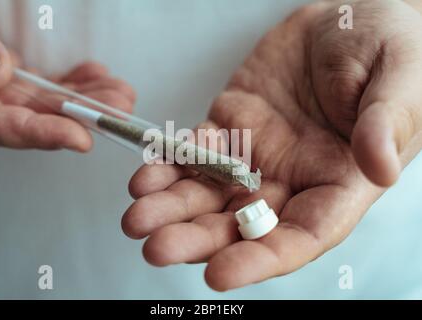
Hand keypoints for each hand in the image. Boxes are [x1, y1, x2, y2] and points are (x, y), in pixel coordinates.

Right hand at [0, 8, 134, 150]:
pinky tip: (98, 73)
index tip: (82, 139)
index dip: (49, 135)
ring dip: (92, 99)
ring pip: (56, 103)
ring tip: (122, 92)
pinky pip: (54, 87)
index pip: (11, 130)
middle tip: (120, 110)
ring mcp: (9, 96)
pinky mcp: (21, 82)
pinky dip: (78, 81)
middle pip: (46, 120)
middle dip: (88, 117)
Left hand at [122, 0, 421, 290]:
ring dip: (172, 207)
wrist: (348, 14)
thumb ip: (386, 123)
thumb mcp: (400, 79)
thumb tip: (378, 167)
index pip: (302, 235)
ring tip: (136, 217)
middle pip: (242, 223)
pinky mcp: (231, 125)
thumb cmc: (389, 46)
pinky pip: (196, 150)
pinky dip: (169, 164)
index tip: (219, 274)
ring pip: (210, 192)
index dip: (261, 258)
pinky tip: (144, 175)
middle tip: (156, 247)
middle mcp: (294, 178)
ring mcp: (258, 154)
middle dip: (198, 238)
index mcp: (340, 181)